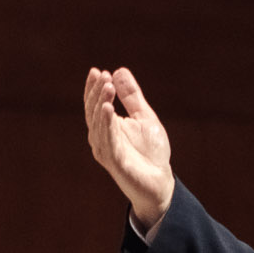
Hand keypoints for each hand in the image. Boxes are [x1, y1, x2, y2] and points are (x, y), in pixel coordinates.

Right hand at [84, 66, 174, 229]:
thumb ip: (131, 96)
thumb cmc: (150, 152)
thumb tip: (119, 71)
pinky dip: (106, 123)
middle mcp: (102, 138)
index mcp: (107, 127)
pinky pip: (107, 140)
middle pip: (93, 112)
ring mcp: (106, 150)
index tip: (99, 71)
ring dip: (100, 104)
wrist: (160, 182)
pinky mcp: (115, 161)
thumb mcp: (143, 116)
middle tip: (103, 76)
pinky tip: (107, 108)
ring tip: (107, 86)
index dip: (94, 88)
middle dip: (96, 93)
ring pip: (98, 124)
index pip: (95, 104)